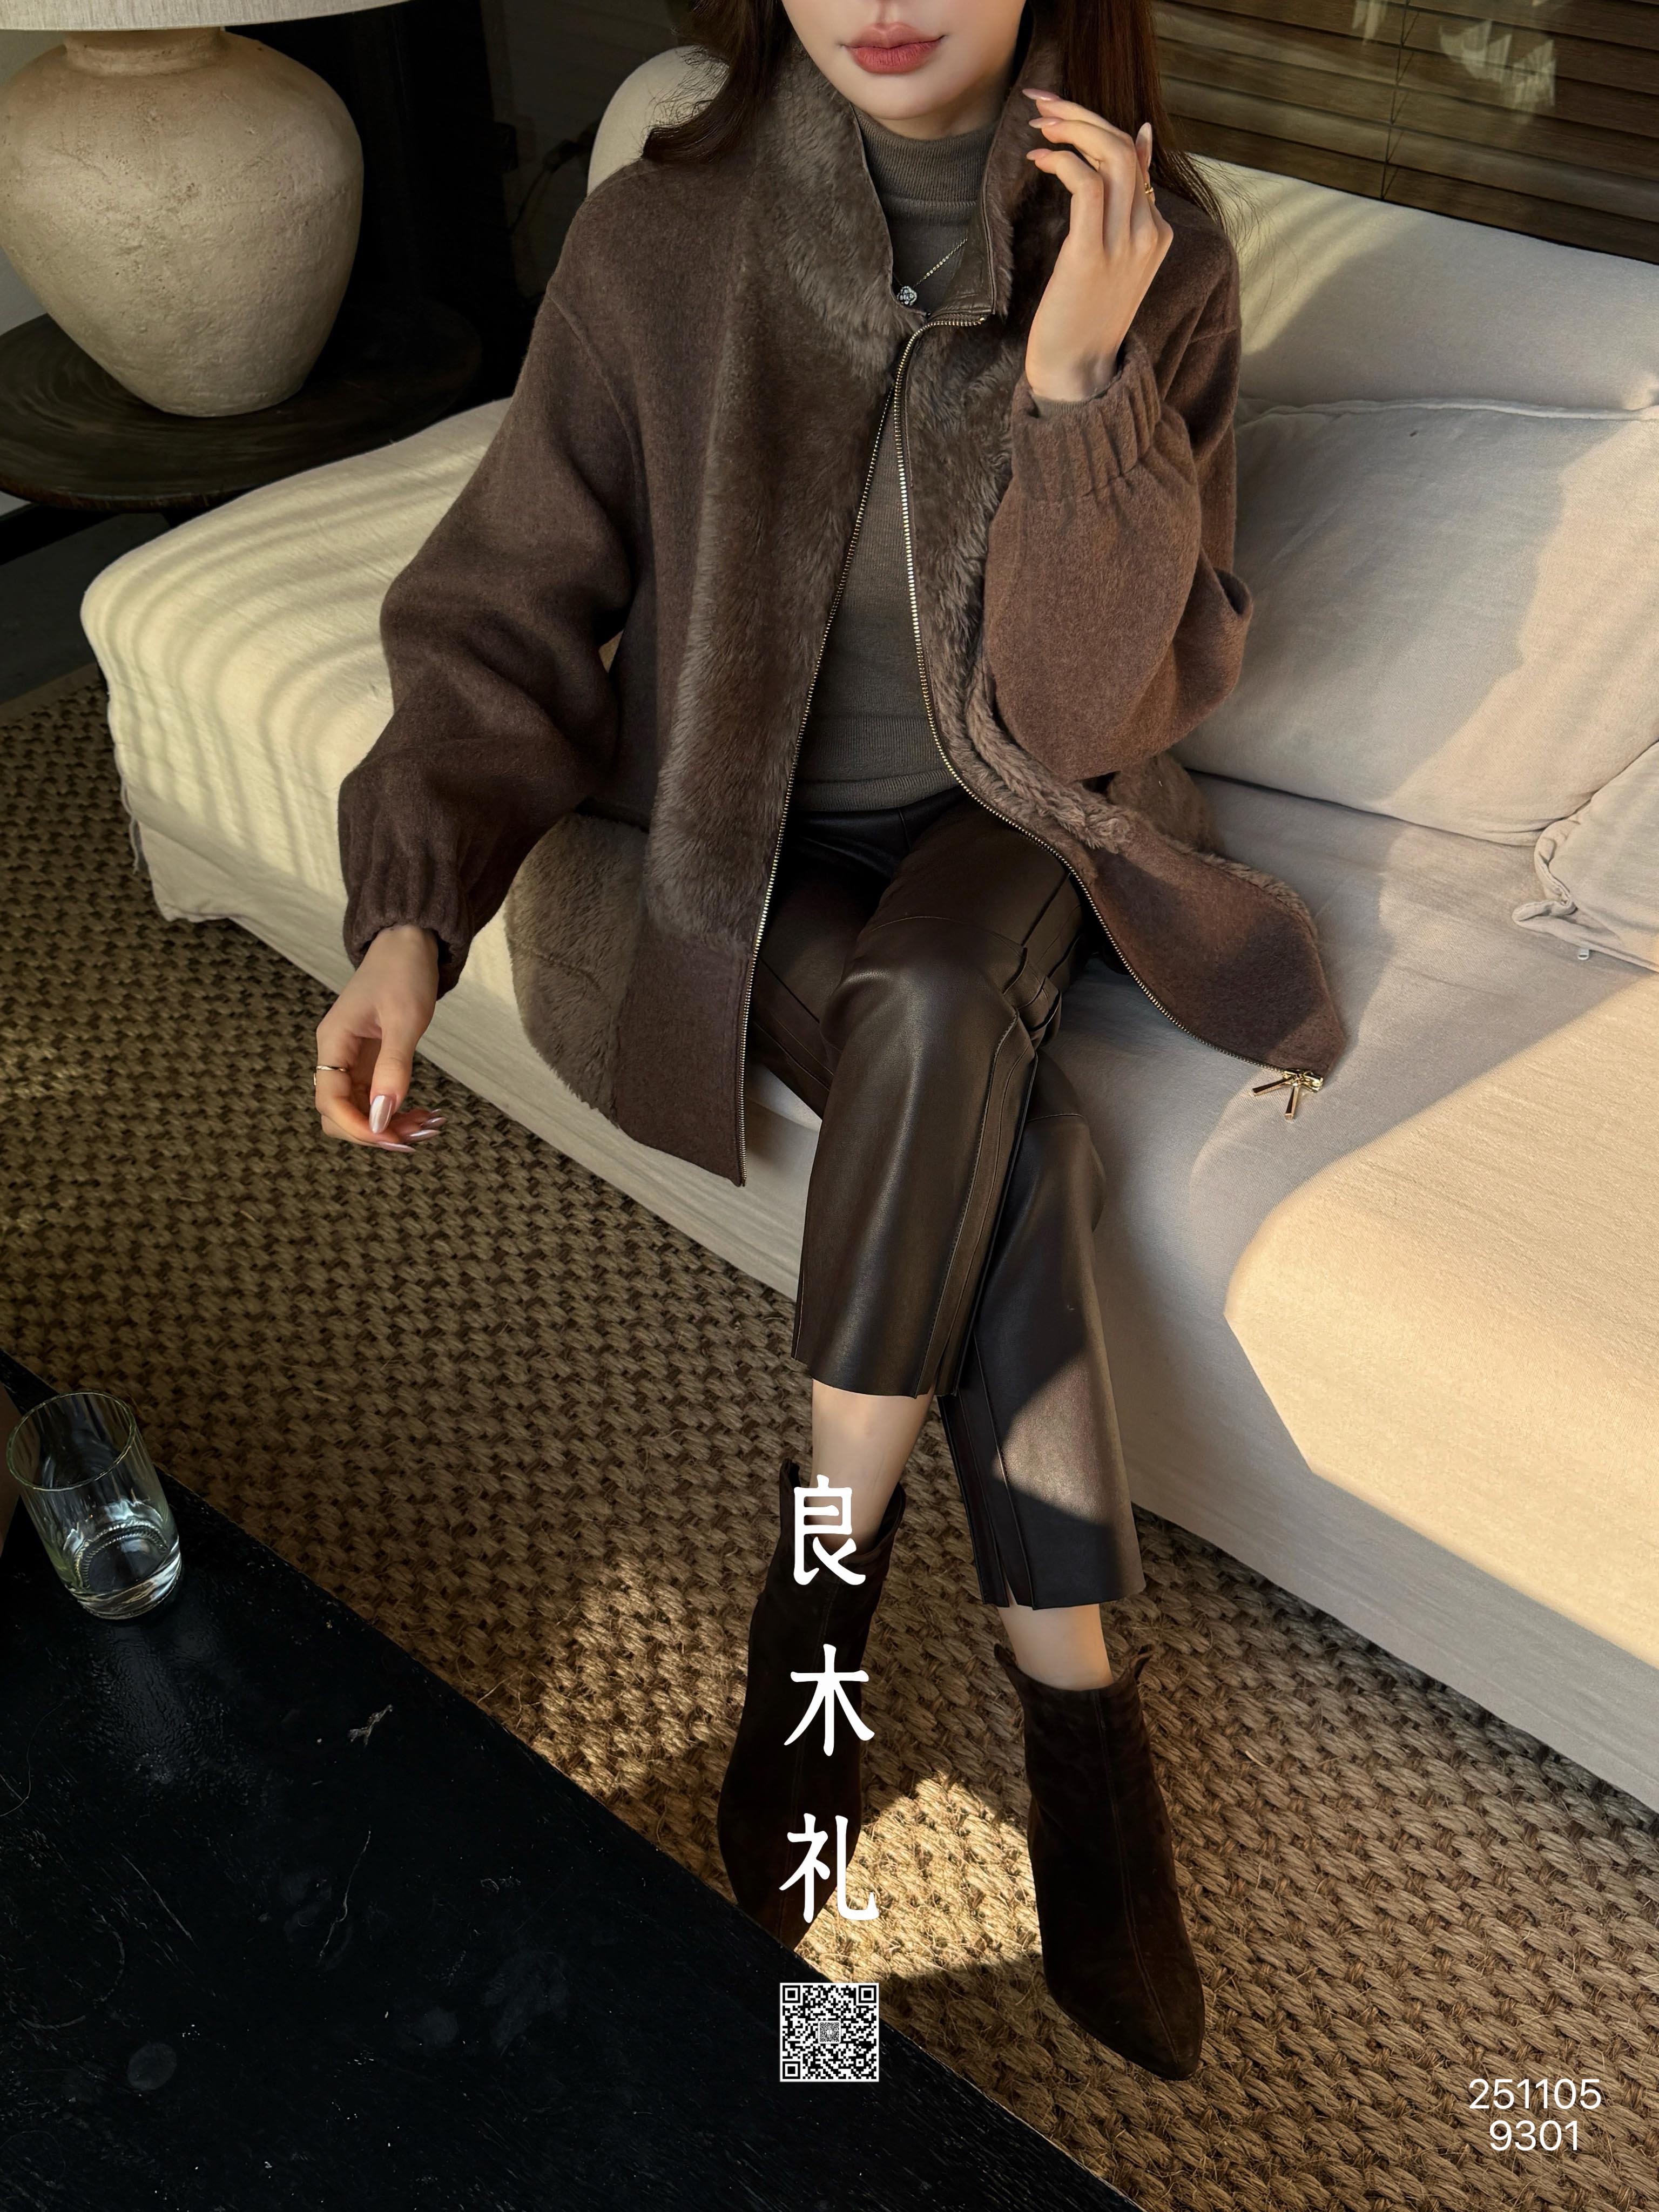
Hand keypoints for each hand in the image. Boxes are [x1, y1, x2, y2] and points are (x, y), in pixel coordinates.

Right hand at [314, 923, 444, 1152]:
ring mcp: (352, 1060)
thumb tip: (382, 1118)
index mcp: (333, 1042)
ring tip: (428, 1126)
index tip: (392, 1140)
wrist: (408, 943)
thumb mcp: (405, 1020)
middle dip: (373, 1132)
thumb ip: (393, 1068)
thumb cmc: (404, 972)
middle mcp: (336, 1055)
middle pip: (338, 1113)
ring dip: (389, 1126)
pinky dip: (397, 1111)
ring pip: (359, 1110)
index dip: (357, 1127)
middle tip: (416, 1137)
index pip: (330, 1101)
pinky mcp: (369, 1061)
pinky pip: (375, 1098)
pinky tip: (424, 1114)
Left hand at [1020, 91, 1173, 405]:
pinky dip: (1063, 161)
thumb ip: (1127, 204)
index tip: (1061, 112)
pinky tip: (1040, 161)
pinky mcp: (1092, 257)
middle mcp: (1147, 234)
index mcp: (1156, 233)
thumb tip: (1140, 139)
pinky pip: (1086, 186)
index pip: (1134, 157)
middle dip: (1083, 114)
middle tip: (1044, 104)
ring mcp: (1124, 246)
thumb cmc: (1085, 317)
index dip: (1097, 124)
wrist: (1077, 374)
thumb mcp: (1114, 257)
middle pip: (1125, 147)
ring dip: (1072, 129)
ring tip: (1039, 124)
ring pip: (1112, 157)